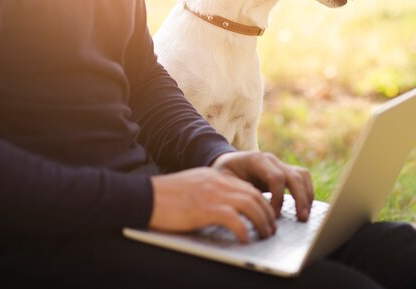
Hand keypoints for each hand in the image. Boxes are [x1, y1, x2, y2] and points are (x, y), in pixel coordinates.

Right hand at [148, 168, 275, 242]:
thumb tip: (226, 209)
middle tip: (271, 228)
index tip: (267, 215)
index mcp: (215, 177)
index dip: (262, 202)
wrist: (144, 196)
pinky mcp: (206, 209)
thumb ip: (210, 193)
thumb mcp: (193, 187)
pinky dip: (244, 230)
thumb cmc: (165, 197)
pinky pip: (235, 219)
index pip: (248, 186)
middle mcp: (218, 182)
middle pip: (254, 195)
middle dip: (267, 213)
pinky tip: (246, 240)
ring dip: (262, 222)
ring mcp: (213, 194)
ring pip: (250, 205)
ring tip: (265, 234)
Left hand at [211, 151, 313, 221]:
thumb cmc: (223, 173)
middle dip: (299, 197)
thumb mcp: (223, 180)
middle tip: (301, 218)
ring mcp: (279, 164)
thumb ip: (236, 191)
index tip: (274, 215)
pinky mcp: (284, 171)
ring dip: (306, 195)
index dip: (278, 197)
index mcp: (256, 160)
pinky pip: (302, 178)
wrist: (227, 162)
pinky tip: (305, 207)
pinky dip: (307, 192)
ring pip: (301, 175)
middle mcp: (271, 160)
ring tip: (305, 215)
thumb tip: (250, 210)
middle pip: (293, 176)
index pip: (276, 177)